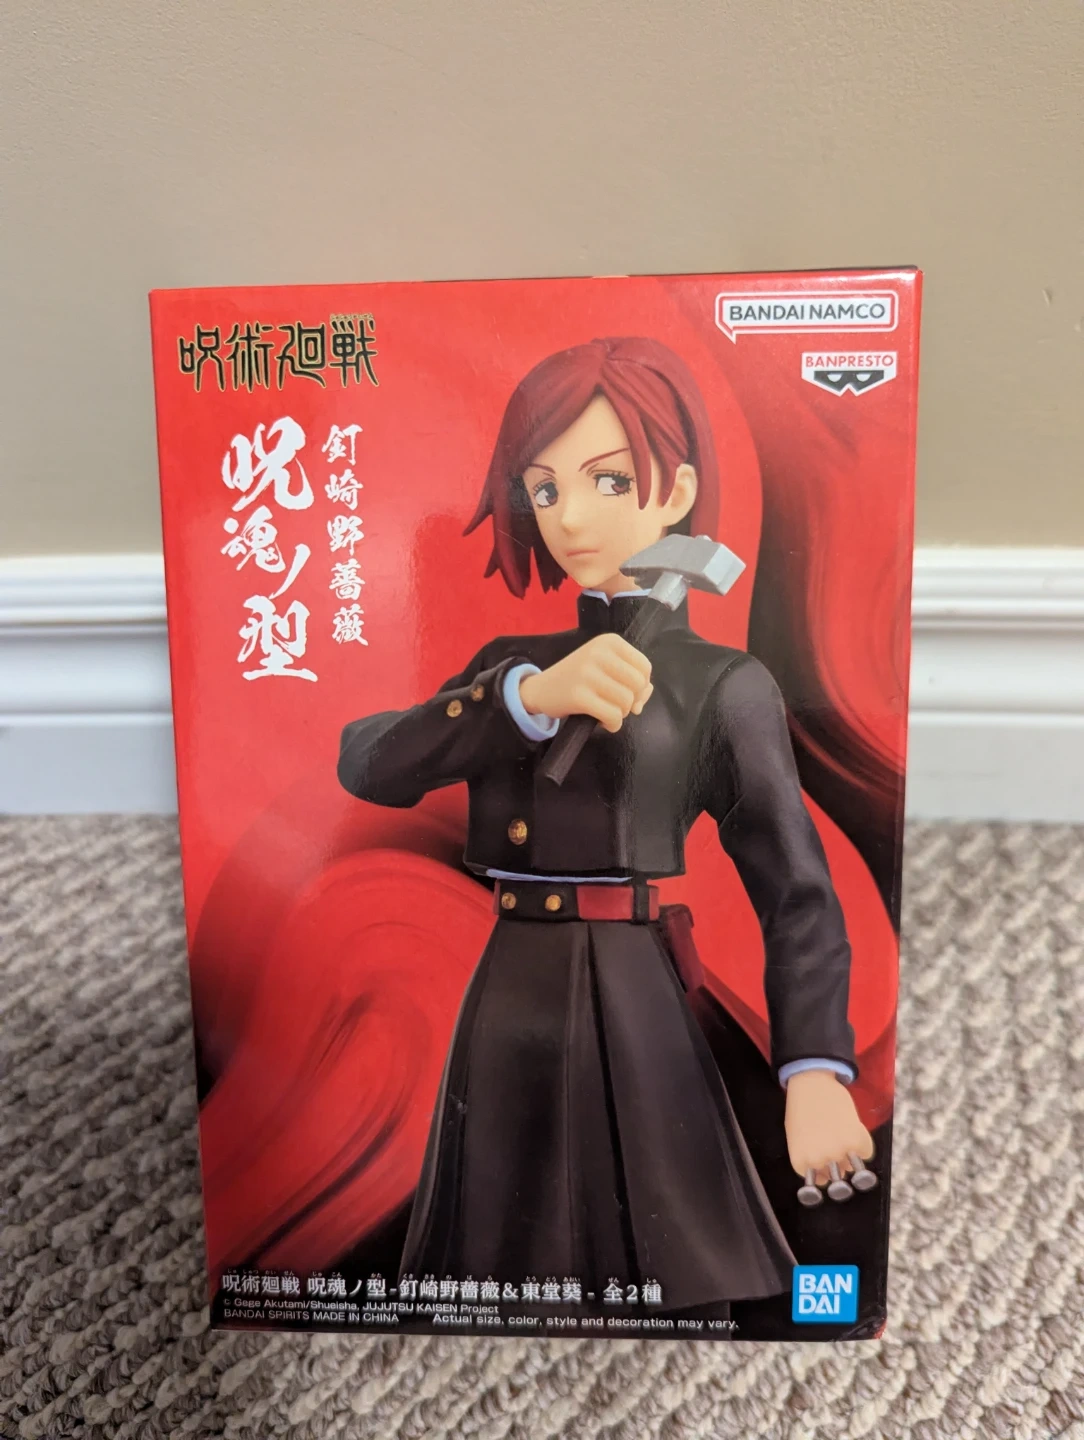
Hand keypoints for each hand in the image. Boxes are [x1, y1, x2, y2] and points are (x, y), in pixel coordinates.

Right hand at [518, 634, 652, 733]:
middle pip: (638, 684)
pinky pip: (612, 716)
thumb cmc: (577, 677)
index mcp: (609, 642)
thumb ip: (629, 677)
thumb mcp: (604, 668)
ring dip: (621, 714)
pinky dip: (612, 725)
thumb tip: (647, 693)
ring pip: (627, 701)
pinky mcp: (578, 695)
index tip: (627, 694)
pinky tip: (603, 722)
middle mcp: (599, 653)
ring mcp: (587, 673)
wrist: (540, 688)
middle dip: (633, 701)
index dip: (642, 686)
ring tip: (606, 712)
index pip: (644, 666)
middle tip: (617, 705)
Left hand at [784, 1070, 873, 1182]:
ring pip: (851, 1169)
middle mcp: (819, 1161)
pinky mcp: (855, 1140)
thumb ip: (810, 1159)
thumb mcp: (797, 1138)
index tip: (821, 1155)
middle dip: (835, 1165)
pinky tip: (853, 1130)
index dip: (821, 1170)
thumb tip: (827, 1176)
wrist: (810, 1082)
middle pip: (835, 1178)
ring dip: (849, 1158)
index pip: (816, 1181)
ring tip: (841, 1136)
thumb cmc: (801, 1109)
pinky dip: (863, 1145)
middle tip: (831, 1142)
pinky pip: (866, 1153)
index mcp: (801, 1162)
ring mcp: (838, 1151)